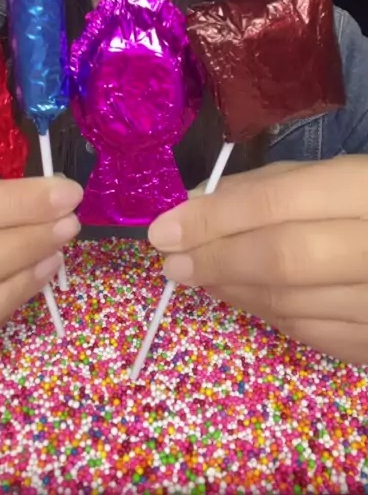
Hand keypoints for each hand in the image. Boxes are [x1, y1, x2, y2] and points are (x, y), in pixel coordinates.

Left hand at [149, 157, 367, 364]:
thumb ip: (260, 189)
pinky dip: (267, 314)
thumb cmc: (363, 202)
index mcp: (364, 191)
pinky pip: (310, 334)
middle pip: (283, 259)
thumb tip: (190, 208)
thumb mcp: (324, 176)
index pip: (276, 203)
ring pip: (291, 303)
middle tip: (172, 265)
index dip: (213, 218)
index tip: (163, 231)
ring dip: (233, 290)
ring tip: (201, 275)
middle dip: (216, 261)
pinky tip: (242, 294)